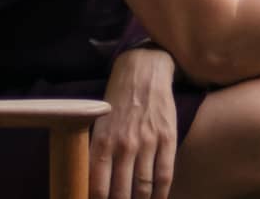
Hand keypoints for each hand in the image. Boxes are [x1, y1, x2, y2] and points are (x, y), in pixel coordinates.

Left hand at [91, 45, 176, 198]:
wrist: (143, 72)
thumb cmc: (117, 101)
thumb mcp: (98, 125)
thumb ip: (96, 153)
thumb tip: (93, 185)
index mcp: (101, 143)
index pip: (97, 189)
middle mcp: (123, 145)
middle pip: (121, 193)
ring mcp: (147, 142)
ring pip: (143, 187)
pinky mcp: (167, 137)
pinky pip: (165, 174)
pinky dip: (161, 194)